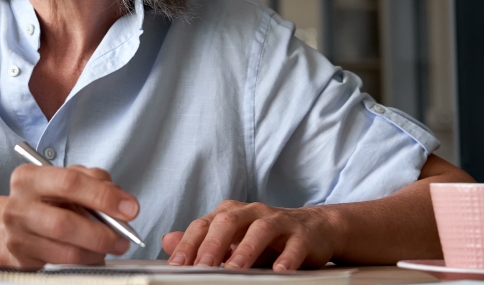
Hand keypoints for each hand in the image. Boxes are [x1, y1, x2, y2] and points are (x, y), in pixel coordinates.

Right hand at [1, 164, 139, 267]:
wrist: (9, 224)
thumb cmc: (45, 199)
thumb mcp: (65, 179)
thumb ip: (94, 182)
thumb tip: (122, 202)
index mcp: (30, 178)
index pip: (70, 183)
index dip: (104, 196)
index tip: (130, 208)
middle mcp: (19, 206)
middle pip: (64, 223)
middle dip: (101, 233)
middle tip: (123, 238)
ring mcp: (18, 236)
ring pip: (65, 251)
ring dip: (96, 251)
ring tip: (113, 246)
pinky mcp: (23, 260)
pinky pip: (63, 265)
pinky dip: (86, 261)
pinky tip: (94, 254)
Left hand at [162, 200, 339, 270]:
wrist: (315, 229)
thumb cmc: (268, 237)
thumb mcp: (233, 239)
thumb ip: (201, 241)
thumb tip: (167, 241)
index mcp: (231, 213)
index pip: (204, 225)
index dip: (188, 244)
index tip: (176, 264)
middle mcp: (252, 212)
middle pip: (228, 222)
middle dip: (212, 245)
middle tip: (200, 267)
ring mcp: (279, 221)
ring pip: (260, 230)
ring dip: (245, 250)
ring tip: (234, 269)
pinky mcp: (303, 234)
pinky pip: (294, 245)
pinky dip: (286, 258)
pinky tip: (279, 271)